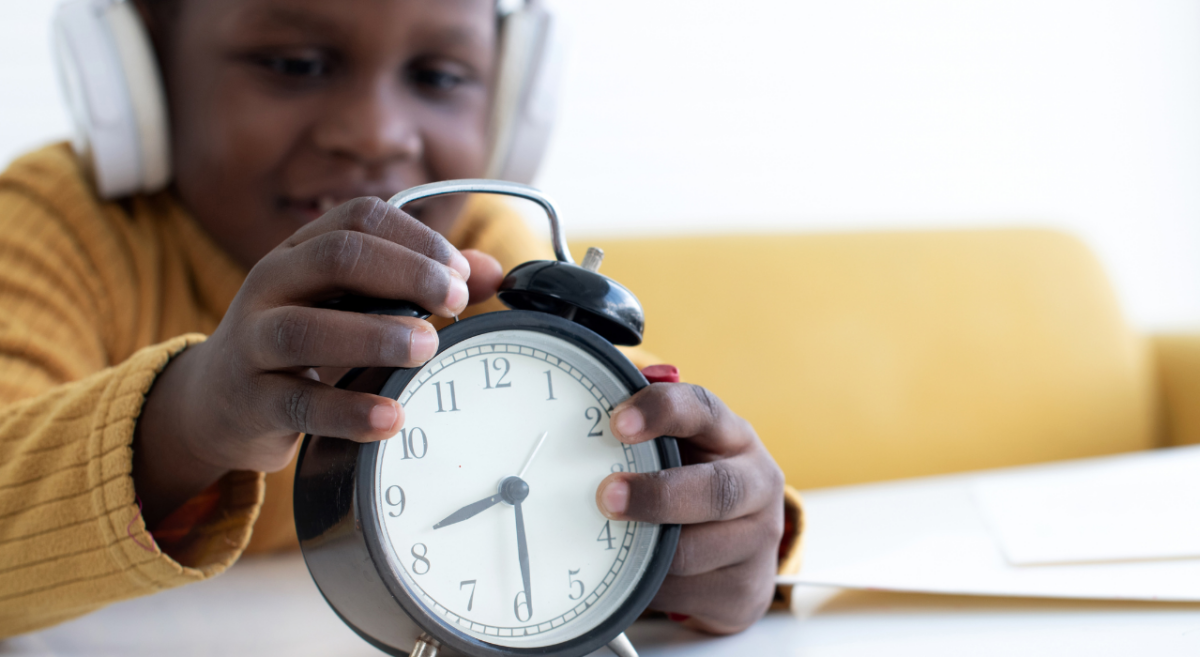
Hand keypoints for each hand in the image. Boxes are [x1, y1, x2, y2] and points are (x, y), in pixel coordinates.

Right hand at [134, 197, 503, 525]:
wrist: (215, 401)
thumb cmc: (299, 344)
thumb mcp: (350, 304)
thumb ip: (419, 286)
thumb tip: (493, 274)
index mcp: (300, 251)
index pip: (359, 218)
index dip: (416, 238)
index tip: (459, 271)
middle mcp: (271, 284)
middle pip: (336, 257)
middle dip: (405, 274)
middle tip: (453, 301)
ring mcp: (253, 341)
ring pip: (307, 328)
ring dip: (376, 336)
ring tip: (427, 347)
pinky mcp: (251, 400)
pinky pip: (299, 403)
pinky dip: (349, 411)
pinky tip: (390, 415)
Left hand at [595, 383, 783, 633]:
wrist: (745, 548)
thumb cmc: (695, 483)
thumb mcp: (683, 450)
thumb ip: (647, 435)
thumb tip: (584, 422)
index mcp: (734, 437)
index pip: (703, 411)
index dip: (661, 412)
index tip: (617, 423)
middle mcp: (757, 485)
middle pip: (718, 490)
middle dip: (658, 495)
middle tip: (607, 496)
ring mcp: (757, 541)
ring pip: (694, 552)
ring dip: (645, 550)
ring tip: (608, 546)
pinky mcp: (746, 590)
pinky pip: (685, 593)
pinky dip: (649, 587)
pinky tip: (631, 577)